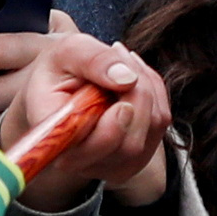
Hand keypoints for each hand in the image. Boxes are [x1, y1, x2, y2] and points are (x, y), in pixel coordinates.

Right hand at [8, 26, 173, 208]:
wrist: (63, 80)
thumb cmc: (60, 68)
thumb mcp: (67, 51)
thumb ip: (92, 60)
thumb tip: (127, 78)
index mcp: (56, 140)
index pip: (90, 150)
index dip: (113, 128)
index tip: (123, 89)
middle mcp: (82, 162)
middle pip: (130, 144)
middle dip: (137, 93)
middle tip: (119, 55)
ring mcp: (112, 164)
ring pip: (151, 129)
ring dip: (146, 85)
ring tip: (121, 60)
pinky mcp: (136, 155)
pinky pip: (160, 122)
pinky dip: (154, 91)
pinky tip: (132, 76)